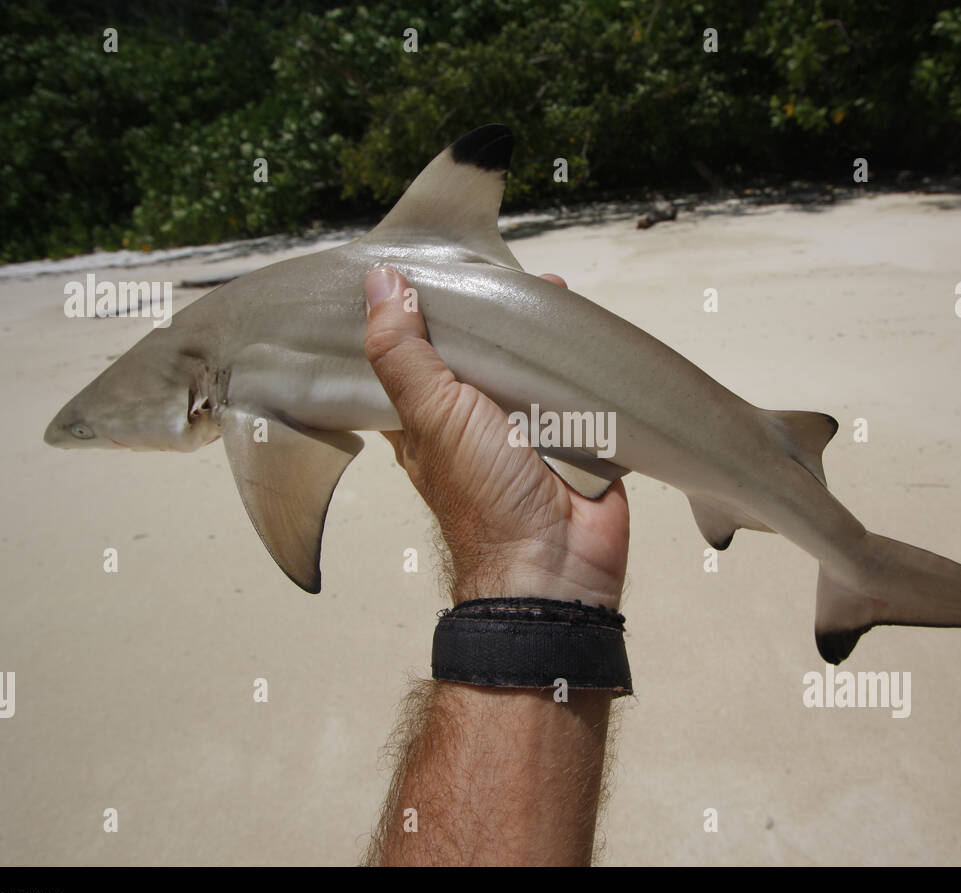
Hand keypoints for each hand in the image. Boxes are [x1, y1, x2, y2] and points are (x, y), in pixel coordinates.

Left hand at [363, 266, 628, 608]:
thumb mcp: (432, 414)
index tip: (423, 263)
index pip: (409, 351)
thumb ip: (404, 352)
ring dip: (538, 328)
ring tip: (549, 287)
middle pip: (474, 351)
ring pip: (525, 363)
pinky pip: (573, 384)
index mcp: (424, 416)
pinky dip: (578, 356)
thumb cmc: (485, 495)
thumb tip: (378, 280)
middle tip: (503, 265)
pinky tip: (582, 320)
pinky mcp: (573, 433)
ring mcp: (524, 426)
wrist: (558, 561)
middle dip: (488, 311)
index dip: (413, 312)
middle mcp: (470, 418)